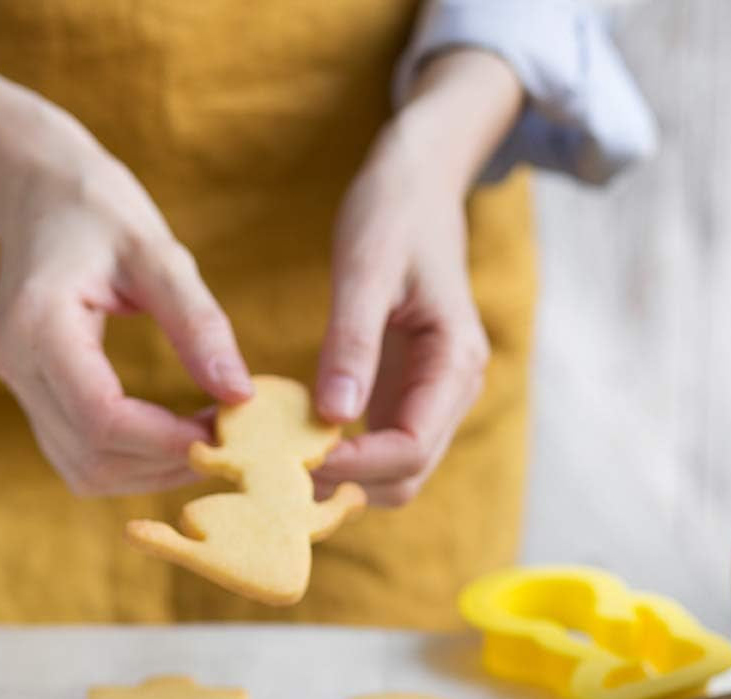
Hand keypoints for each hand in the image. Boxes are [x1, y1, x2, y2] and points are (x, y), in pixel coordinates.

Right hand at [0, 94, 251, 495]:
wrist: (38, 191)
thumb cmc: (99, 209)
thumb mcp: (158, 253)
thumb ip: (199, 323)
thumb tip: (240, 394)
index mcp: (39, 324)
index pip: (102, 417)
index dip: (168, 440)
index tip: (227, 432)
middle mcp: (16, 364)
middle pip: (94, 456)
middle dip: (167, 460)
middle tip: (230, 438)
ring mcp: (18, 386)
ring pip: (86, 470)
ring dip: (152, 470)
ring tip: (207, 437)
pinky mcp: (33, 397)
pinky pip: (81, 457)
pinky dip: (133, 462)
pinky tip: (175, 435)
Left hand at [314, 49, 521, 506]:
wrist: (419, 181)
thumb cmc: (394, 213)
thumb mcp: (366, 269)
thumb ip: (352, 343)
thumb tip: (334, 417)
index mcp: (455, 364)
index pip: (409, 450)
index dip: (353, 466)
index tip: (291, 460)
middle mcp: (451, 393)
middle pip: (405, 478)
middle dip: (345, 484)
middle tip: (275, 472)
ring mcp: (430, 398)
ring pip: (392, 474)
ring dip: (340, 479)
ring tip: (277, 463)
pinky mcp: (404, 394)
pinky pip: (376, 447)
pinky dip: (338, 456)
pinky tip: (291, 443)